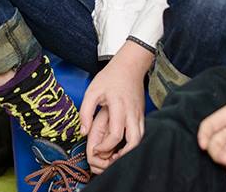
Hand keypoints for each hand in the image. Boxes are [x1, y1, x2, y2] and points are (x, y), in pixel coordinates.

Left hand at [79, 40, 152, 173]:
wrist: (129, 66)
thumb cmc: (109, 77)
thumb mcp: (92, 91)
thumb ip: (85, 112)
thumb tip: (83, 132)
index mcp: (118, 106)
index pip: (116, 134)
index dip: (105, 147)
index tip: (95, 150)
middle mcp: (132, 113)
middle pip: (135, 141)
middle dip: (123, 155)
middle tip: (110, 160)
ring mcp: (139, 114)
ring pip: (141, 139)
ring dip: (130, 151)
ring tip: (116, 155)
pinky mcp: (142, 115)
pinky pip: (141, 134)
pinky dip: (134, 143)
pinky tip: (123, 145)